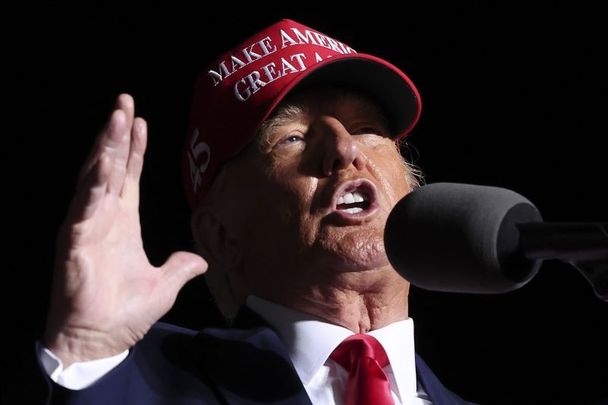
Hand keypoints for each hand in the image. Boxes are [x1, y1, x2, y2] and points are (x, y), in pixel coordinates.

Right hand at [44, 94, 206, 367]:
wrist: (100, 342)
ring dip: (106, 146)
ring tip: (116, 117)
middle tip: (125, 102)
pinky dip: (95, 182)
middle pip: (110, 167)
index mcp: (123, 223)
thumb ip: (180, 267)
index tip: (141, 122)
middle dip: (117, 134)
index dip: (134, 149)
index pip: (128, 176)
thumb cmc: (125, 313)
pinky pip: (85, 205)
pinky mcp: (75, 241)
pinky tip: (104, 160)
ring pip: (95, 177)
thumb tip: (201, 260)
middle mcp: (103, 218)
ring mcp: (87, 226)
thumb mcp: (164, 285)